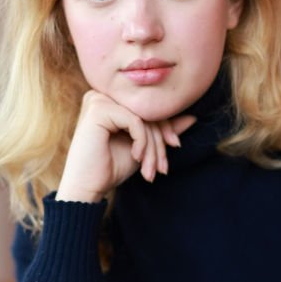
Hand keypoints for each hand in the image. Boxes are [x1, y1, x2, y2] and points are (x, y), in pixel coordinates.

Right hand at [56, 90, 195, 202]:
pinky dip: (142, 141)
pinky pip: (136, 120)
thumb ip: (163, 130)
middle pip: (148, 110)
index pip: (149, 105)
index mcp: (112, 99)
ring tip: (150, 169)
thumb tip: (193, 116)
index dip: (166, 126)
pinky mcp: (98, 108)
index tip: (175, 146)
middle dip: (160, 141)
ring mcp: (99, 99)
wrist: (87, 187)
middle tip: (162, 167)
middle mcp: (103, 94)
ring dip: (152, 146)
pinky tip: (135, 157)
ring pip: (144, 116)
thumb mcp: (144, 147)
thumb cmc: (111, 167)